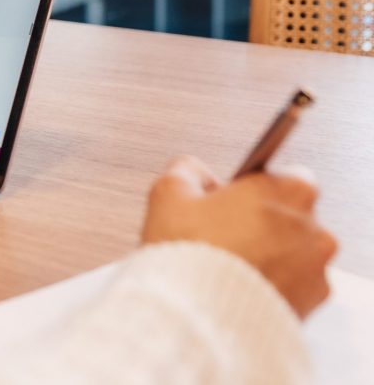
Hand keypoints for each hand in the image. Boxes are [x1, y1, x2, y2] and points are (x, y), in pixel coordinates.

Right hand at [142, 155, 336, 317]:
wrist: (197, 315)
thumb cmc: (189, 252)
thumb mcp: (169, 194)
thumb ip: (185, 171)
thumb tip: (192, 172)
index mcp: (289, 188)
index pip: (278, 175)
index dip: (248, 189)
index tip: (226, 203)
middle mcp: (314, 225)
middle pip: (287, 215)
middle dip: (259, 223)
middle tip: (220, 236)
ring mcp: (316, 266)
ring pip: (291, 251)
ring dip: (267, 254)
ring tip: (226, 266)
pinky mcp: (312, 301)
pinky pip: (293, 285)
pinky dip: (272, 284)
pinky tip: (238, 286)